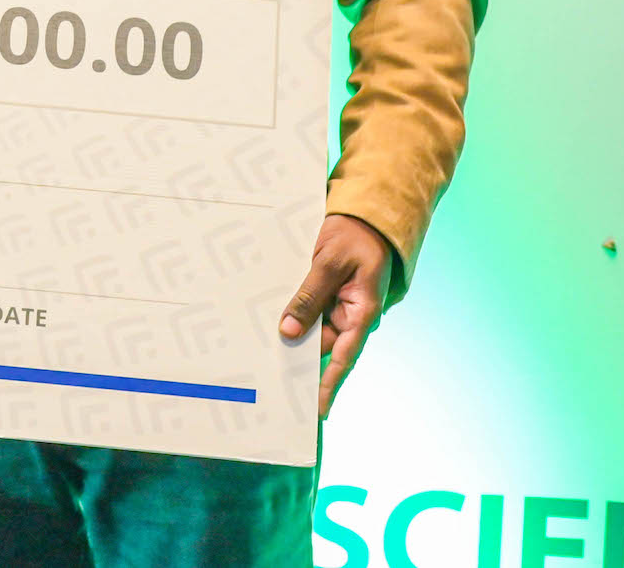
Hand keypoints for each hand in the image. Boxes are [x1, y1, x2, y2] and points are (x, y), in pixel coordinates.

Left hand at [279, 212, 394, 418]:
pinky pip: (307, 310)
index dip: (327, 385)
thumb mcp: (330, 263)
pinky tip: (264, 321)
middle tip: (269, 383)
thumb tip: (289, 332)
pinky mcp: (326, 294)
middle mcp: (350, 316)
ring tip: (257, 355)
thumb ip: (309, 296)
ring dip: (289, 336)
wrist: (366, 214)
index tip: (315, 410)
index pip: (342, 359)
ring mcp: (338, 306)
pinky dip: (290, 315)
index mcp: (361, 314)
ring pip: (310, 329)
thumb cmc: (356, 237)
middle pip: (320, 347)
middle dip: (297, 360)